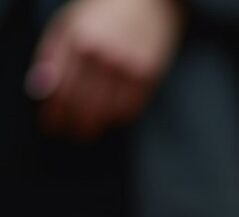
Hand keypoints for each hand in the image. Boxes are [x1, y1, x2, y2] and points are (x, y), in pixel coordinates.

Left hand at [26, 0, 184, 138]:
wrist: (150, 1)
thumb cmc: (104, 11)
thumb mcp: (69, 25)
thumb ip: (52, 56)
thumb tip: (40, 91)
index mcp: (78, 43)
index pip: (60, 91)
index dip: (54, 113)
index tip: (52, 125)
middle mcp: (103, 57)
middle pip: (83, 106)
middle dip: (75, 124)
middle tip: (74, 133)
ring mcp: (128, 68)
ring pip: (107, 113)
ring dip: (97, 125)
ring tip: (92, 128)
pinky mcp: (149, 76)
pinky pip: (130, 109)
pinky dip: (119, 117)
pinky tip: (113, 116)